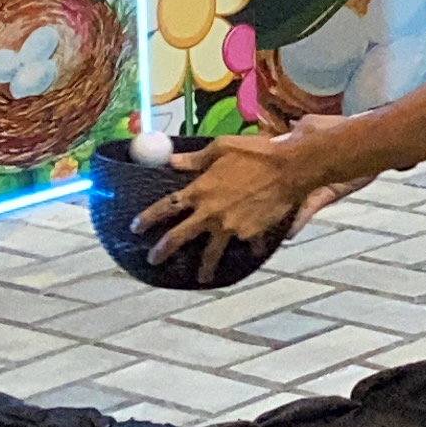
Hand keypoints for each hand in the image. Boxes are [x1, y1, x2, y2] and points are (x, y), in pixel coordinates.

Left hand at [138, 118, 372, 269]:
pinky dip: (248, 249)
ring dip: (205, 267)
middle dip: (162, 250)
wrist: (290, 169)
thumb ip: (194, 159)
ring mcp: (230, 227)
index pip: (165, 208)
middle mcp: (210, 213)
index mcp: (200, 190)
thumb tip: (170, 161)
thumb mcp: (222, 148)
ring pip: (211, 252)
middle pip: (179, 237)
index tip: (135, 228)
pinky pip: (246, 245)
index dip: (147, 219)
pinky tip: (251, 254)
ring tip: (202, 278)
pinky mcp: (250, 234)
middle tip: (153, 260)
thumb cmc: (256, 153)